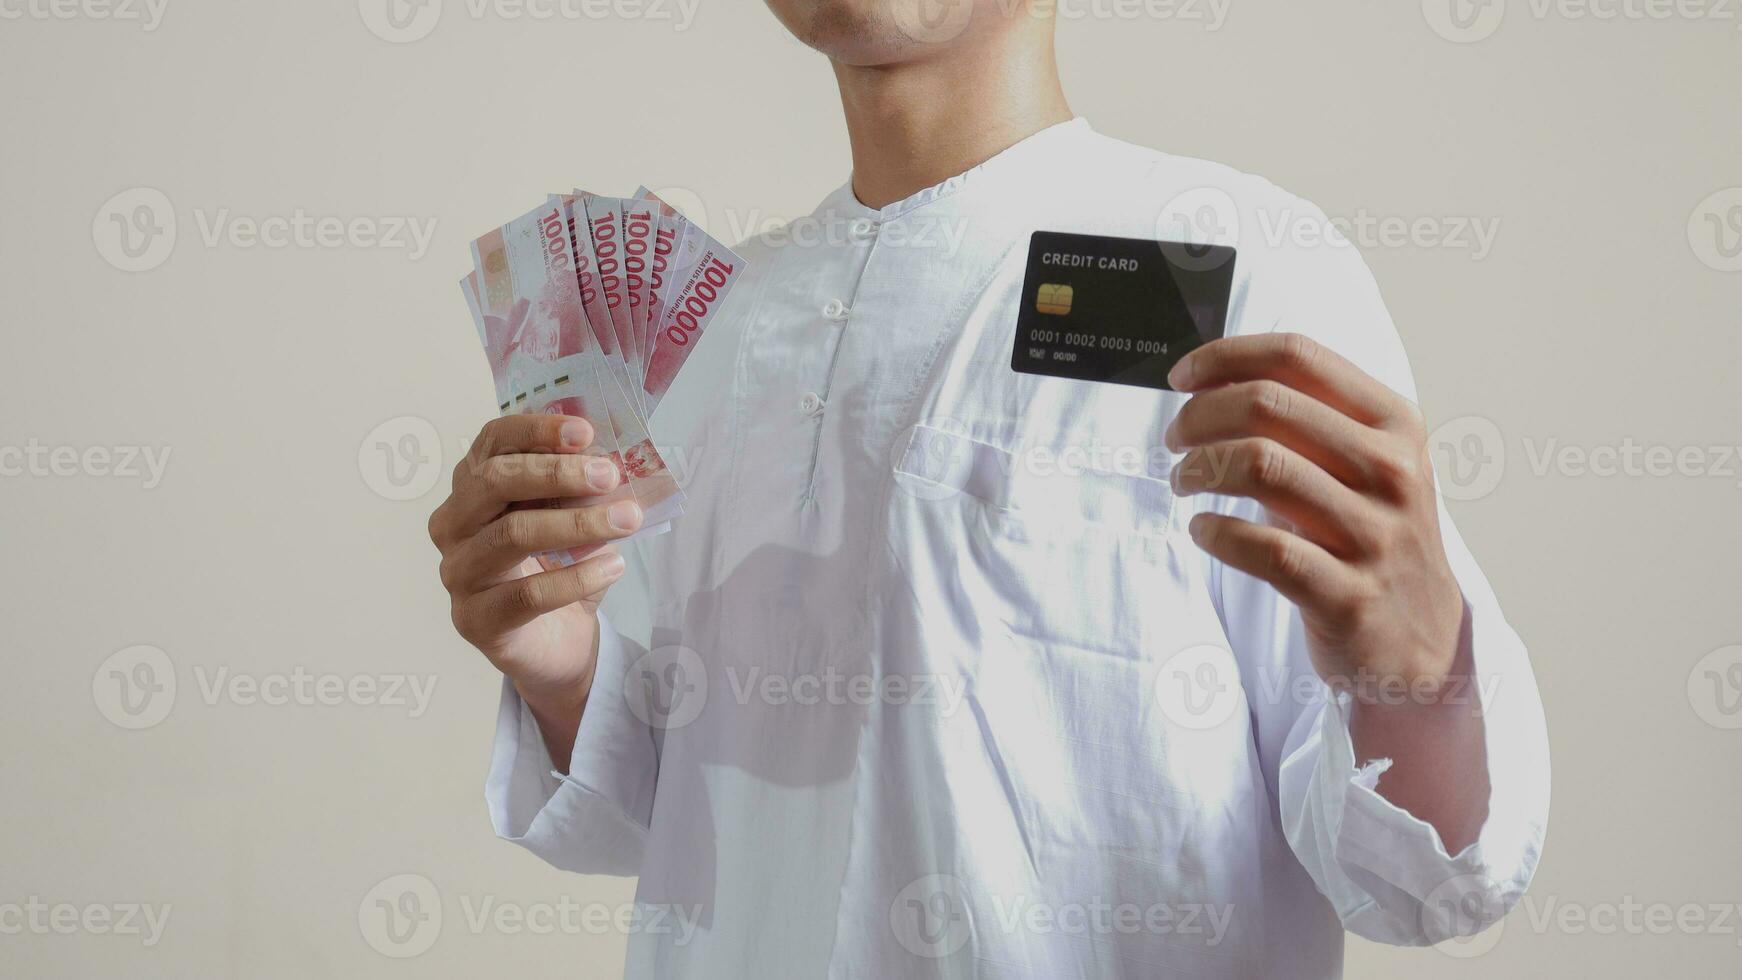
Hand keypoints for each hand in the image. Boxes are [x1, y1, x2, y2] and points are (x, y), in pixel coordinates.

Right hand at [428, 414, 643, 765]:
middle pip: (494, 482)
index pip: (491, 442)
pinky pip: (527, 595)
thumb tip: (613, 462)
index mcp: (473, 487)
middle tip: (609, 475)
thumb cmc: (560, 566)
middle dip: (557, 473)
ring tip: (627, 519)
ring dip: (577, 523)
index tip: (586, 432)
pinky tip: (613, 567)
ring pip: (512, 534)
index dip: (535, 429)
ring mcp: (458, 574)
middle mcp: (453, 524)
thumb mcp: (572, 517)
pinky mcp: (475, 620)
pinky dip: (576, 577)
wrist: (556, 643)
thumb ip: (582, 489)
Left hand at [1164, 334, 1488, 847]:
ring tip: (1183, 482)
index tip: (1181, 378)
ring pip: (1260, 466)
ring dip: (1199, 469)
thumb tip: (1213, 377)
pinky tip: (1204, 530)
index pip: (1298, 356)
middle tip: (1175, 440)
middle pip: (1266, 406)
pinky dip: (1216, 532)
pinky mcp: (1349, 596)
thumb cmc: (1371, 538)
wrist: (1420, 641)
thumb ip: (1306, 418)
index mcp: (1395, 424)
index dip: (1225, 357)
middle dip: (1200, 416)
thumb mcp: (1364, 465)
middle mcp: (1392, 471)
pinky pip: (1263, 548)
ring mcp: (1375, 535)